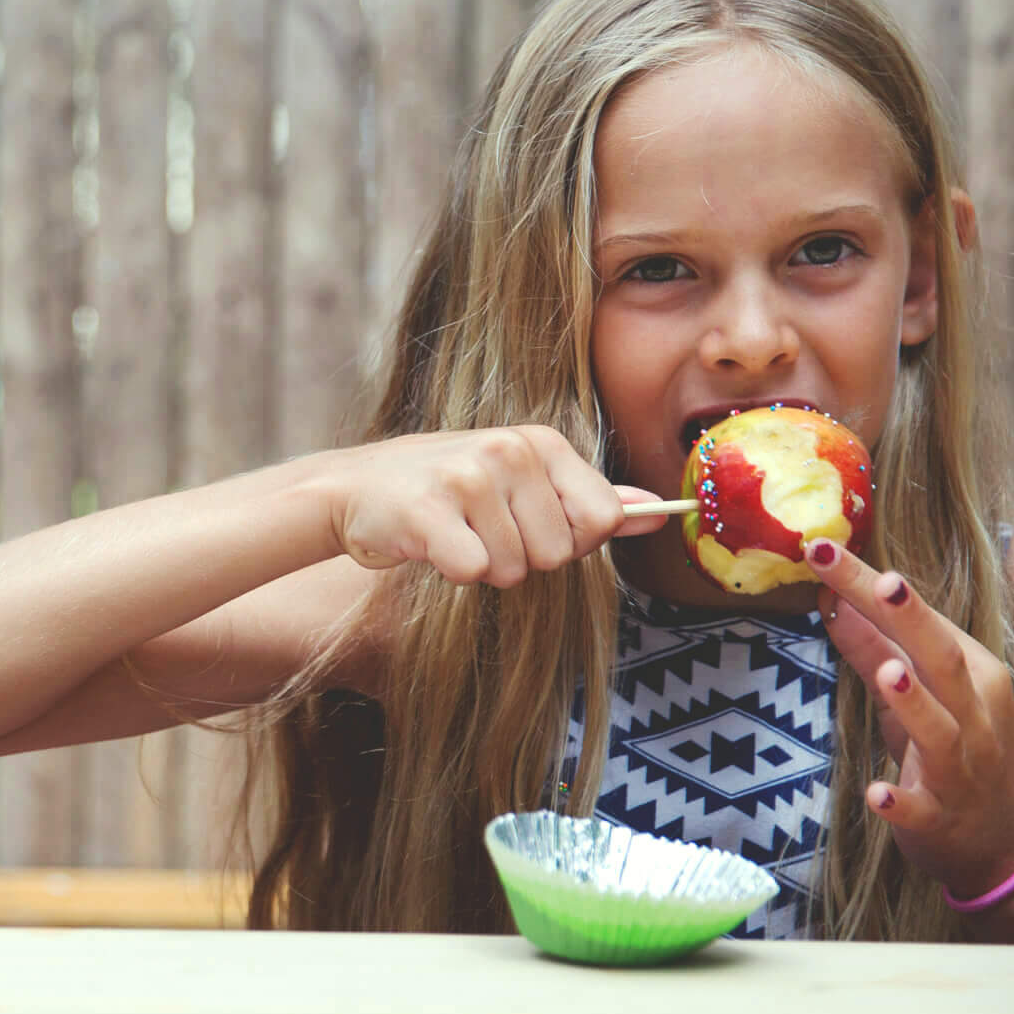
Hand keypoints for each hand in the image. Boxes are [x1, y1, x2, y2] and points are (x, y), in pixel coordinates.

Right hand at [323, 426, 666, 587]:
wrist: (353, 489)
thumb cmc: (445, 489)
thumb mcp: (521, 480)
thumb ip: (588, 498)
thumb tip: (659, 513)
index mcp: (541, 440)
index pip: (603, 519)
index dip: (569, 540)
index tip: (527, 522)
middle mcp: (509, 449)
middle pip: (559, 553)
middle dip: (522, 558)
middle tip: (480, 528)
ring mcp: (468, 477)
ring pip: (515, 569)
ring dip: (483, 565)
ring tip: (452, 531)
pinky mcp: (429, 512)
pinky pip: (472, 573)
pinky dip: (450, 571)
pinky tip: (428, 542)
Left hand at [807, 540, 1013, 903]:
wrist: (1007, 840)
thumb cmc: (956, 748)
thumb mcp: (914, 692)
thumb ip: (873, 647)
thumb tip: (829, 597)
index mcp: (969, 675)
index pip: (920, 620)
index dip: (873, 584)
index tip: (824, 546)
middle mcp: (971, 716)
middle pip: (941, 659)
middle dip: (908, 619)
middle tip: (879, 581)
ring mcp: (960, 769)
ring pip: (940, 731)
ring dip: (915, 702)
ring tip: (888, 673)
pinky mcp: (941, 818)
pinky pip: (920, 810)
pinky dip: (901, 801)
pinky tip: (877, 795)